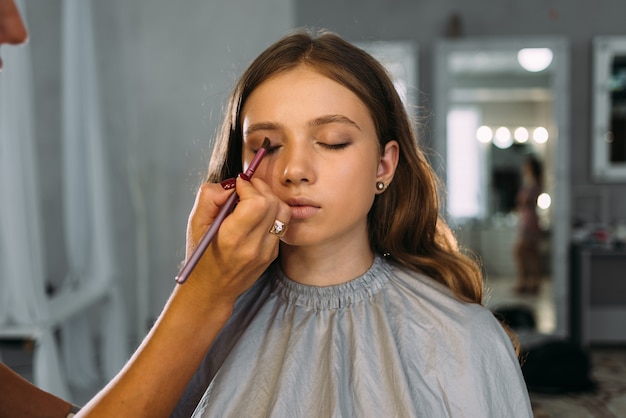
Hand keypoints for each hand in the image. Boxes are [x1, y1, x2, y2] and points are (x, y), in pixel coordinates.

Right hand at [183, 176, 289, 308]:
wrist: (212, 289)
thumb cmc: (201, 254)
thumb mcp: (196, 224)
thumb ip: (210, 198)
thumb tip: (232, 184)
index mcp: (232, 238)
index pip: (256, 202)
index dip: (248, 186)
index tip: (238, 185)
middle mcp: (254, 246)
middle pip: (273, 204)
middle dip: (260, 188)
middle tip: (246, 188)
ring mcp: (267, 252)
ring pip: (283, 212)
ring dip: (270, 198)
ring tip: (253, 199)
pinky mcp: (273, 254)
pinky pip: (281, 224)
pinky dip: (271, 213)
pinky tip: (255, 216)